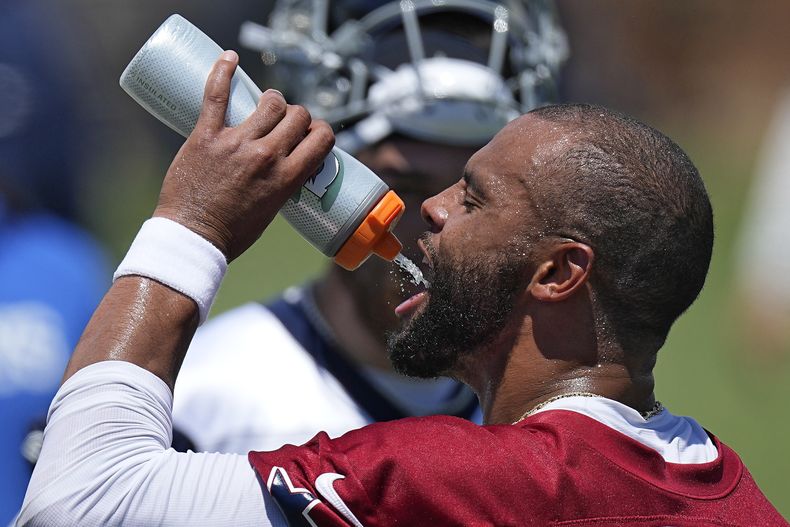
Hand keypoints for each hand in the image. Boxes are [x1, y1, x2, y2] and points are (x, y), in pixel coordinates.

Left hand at [153, 50, 333, 260]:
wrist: (192, 237)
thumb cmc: (232, 232)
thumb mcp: (274, 210)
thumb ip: (283, 182)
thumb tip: (286, 162)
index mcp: (286, 177)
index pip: (321, 137)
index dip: (320, 131)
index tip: (310, 134)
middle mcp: (266, 156)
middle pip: (298, 114)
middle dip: (296, 116)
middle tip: (283, 125)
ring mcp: (236, 143)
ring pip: (270, 101)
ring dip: (272, 100)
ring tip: (263, 106)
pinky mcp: (206, 136)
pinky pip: (216, 94)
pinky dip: (223, 71)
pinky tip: (229, 58)